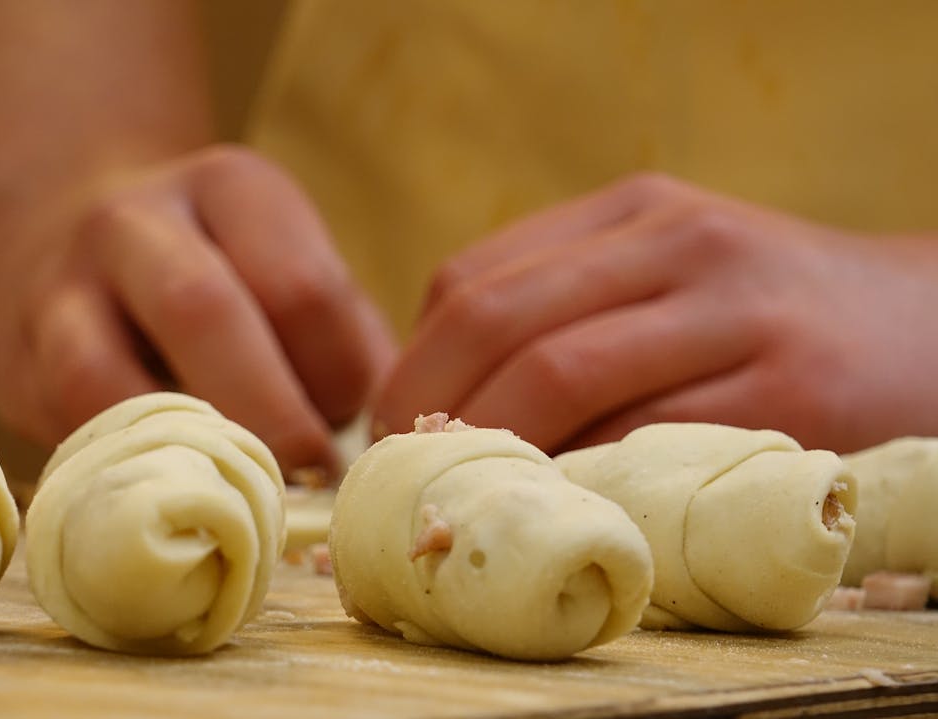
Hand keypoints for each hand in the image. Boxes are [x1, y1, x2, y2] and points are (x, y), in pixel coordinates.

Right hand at [0, 145, 394, 476]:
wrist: (75, 226)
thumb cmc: (226, 276)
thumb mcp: (290, 268)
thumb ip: (342, 343)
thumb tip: (384, 443)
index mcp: (228, 187)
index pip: (300, 287)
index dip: (339, 375)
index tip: (357, 425)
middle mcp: (132, 222)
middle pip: (199, 311)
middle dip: (267, 413)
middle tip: (310, 476)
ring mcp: (57, 287)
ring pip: (100, 375)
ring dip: (178, 449)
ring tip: (235, 494)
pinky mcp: (9, 358)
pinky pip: (61, 428)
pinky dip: (122, 472)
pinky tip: (172, 492)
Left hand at [373, 173, 937, 453]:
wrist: (934, 328)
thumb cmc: (771, 316)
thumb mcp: (672, 270)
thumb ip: (569, 304)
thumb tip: (440, 397)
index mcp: (636, 212)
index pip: (475, 281)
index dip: (412, 365)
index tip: (391, 431)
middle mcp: (681, 245)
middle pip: (501, 323)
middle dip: (429, 411)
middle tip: (407, 477)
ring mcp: (737, 314)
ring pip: (562, 377)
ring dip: (491, 449)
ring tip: (466, 496)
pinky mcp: (788, 396)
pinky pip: (646, 444)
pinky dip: (581, 481)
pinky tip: (558, 508)